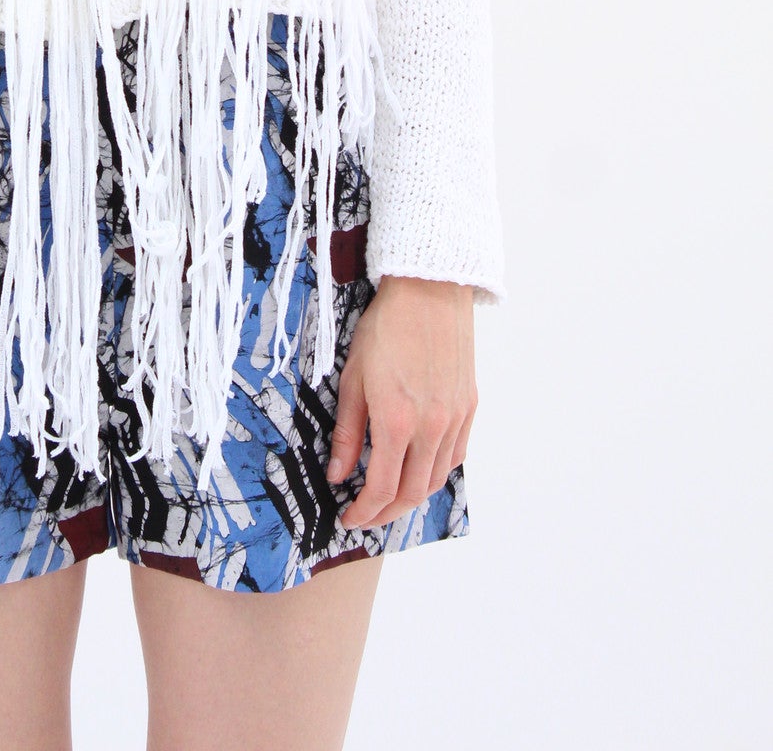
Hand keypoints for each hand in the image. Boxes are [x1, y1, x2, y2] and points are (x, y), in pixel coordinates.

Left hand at [324, 276, 477, 530]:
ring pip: (437, 478)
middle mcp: (431, 427)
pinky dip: (436, 471)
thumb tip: (338, 473)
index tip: (349, 518)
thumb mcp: (353, 378)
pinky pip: (455, 455)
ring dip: (412, 496)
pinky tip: (419, 468)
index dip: (364, 511)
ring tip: (389, 497)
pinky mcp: (469, 407)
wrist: (428, 291)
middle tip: (366, 516)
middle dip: (386, 513)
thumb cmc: (385, 328)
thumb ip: (348, 432)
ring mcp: (455, 419)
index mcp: (397, 421)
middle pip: (413, 493)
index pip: (382, 488)